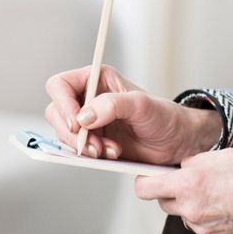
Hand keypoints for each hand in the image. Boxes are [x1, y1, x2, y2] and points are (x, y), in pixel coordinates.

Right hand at [45, 64, 221, 163]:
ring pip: (64, 133)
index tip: (76, 122)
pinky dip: (90, 154)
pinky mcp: (91, 140)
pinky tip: (111, 153)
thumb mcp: (141, 105)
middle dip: (72, 132)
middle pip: (56, 112)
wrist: (176, 141)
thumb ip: (112, 105)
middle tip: (93, 145)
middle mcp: (87, 98)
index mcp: (95, 79)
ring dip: (83, 146)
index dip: (62, 103)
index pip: (59, 85)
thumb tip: (84, 117)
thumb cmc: (164, 116)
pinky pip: (76, 148)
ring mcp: (88, 120)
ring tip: (110, 150)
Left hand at [134, 149, 232, 233]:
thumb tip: (178, 169)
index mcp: (186, 184)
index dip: (146, 183)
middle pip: (165, 205)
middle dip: (174, 196)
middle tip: (195, 189)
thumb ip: (190, 164)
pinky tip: (228, 217)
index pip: (145, 189)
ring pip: (186, 219)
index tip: (149, 181)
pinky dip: (213, 228)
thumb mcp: (215, 156)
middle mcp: (190, 209)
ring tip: (220, 202)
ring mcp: (202, 230)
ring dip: (195, 212)